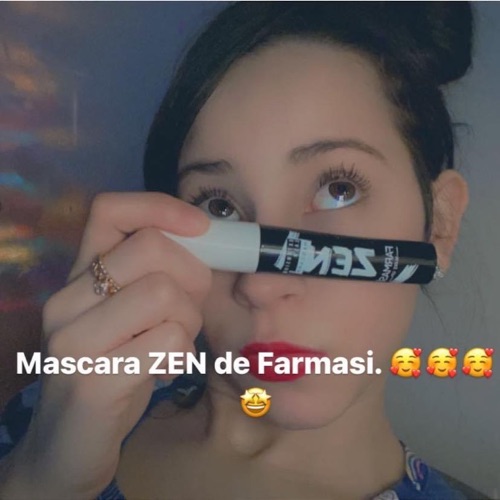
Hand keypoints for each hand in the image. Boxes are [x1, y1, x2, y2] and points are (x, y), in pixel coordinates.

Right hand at [0, 192, 211, 498]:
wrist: (68, 444)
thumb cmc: (114, 368)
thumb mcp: (130, 314)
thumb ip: (158, 277)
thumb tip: (213, 245)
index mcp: (78, 275)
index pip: (110, 209)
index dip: (162, 207)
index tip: (202, 228)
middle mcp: (67, 299)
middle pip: (153, 247)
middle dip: (195, 277)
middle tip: (188, 310)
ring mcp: (74, 340)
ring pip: (167, 294)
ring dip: (189, 322)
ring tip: (172, 345)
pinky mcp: (92, 381)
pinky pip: (171, 342)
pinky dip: (183, 356)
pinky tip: (163, 371)